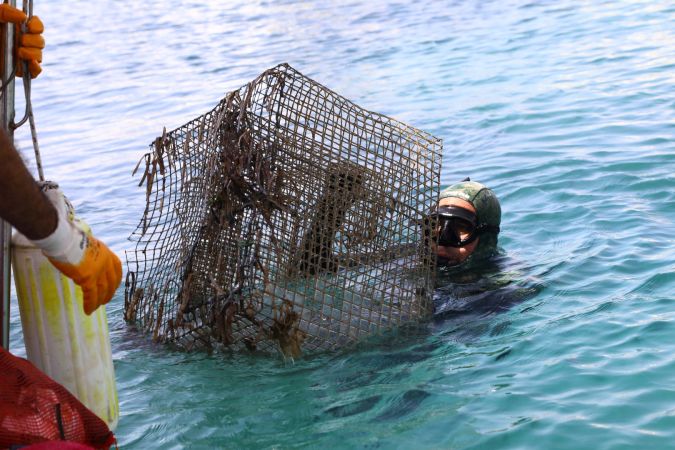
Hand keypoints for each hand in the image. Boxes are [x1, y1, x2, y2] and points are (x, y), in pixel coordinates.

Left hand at [0, 4, 43, 77]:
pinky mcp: (20, 70)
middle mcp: (22, 42)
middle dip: (34, 41)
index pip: (37, 26)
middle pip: (40, 41)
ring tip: (19, 52)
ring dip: (33, 53)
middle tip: (21, 41)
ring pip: (39, 55)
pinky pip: (36, 71)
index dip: (37, 26)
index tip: (29, 27)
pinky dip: (36, 68)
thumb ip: (5, 11)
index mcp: (17, 28)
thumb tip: (23, 17)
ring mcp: (22, 56)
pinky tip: (30, 62)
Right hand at [31, 182, 122, 314]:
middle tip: (105, 300)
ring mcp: (98, 270)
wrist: (63, 238)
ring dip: (99, 301)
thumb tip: (83, 264)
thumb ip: (89, 255)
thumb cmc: (69, 238)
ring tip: (95, 308)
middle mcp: (105, 261)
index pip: (117, 268)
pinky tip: (88, 311)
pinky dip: (90, 304)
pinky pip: (91, 295)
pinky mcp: (88, 277)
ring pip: (103, 290)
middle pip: (112, 281)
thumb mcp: (86, 244)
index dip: (116, 279)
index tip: (114, 286)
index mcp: (106, 252)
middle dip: (109, 292)